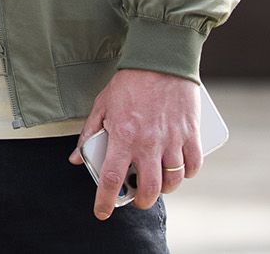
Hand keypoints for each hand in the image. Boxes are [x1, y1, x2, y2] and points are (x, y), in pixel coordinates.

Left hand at [70, 69, 200, 218]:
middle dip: (141, 200)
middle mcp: (148, 142)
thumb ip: (89, 134)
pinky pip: (193, 166)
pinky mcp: (191, 134)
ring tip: (158, 183)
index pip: (111, 179)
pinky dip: (187, 174)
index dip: (105, 201)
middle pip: (148, 189)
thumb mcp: (102, 105)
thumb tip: (76, 159)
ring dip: (164, 189)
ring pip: (172, 182)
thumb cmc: (129, 82)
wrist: (160, 58)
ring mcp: (172, 140)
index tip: (102, 212)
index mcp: (122, 136)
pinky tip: (179, 170)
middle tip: (136, 197)